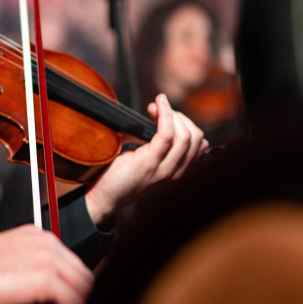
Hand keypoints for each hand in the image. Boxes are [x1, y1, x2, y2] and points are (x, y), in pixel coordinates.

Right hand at [0, 225, 92, 303]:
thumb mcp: (14, 277)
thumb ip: (39, 289)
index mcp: (39, 237)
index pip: (73, 266)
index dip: (77, 292)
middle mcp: (47, 242)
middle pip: (83, 276)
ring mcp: (47, 258)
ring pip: (83, 289)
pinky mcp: (44, 277)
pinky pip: (74, 302)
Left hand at [84, 94, 206, 225]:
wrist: (104, 197)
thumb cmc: (120, 176)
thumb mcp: (146, 160)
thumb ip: (157, 146)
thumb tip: (156, 116)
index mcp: (177, 172)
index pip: (198, 145)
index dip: (186, 123)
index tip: (166, 113)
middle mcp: (175, 173)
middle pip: (196, 138)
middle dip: (180, 116)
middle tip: (160, 108)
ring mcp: (164, 171)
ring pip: (185, 136)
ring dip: (172, 114)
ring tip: (157, 105)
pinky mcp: (149, 164)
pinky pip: (166, 135)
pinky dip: (164, 115)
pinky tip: (157, 106)